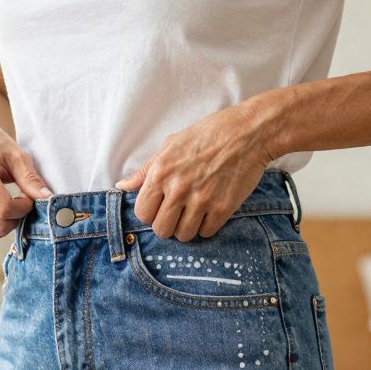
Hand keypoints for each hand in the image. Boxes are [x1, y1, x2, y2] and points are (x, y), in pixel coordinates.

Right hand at [0, 116, 51, 239]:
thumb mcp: (17, 157)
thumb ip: (31, 179)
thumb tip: (48, 199)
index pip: (5, 209)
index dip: (24, 208)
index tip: (29, 197)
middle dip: (17, 218)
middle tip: (22, 202)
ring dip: (7, 223)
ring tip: (11, 203)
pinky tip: (0, 206)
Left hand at [117, 102, 275, 241]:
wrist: (248, 133)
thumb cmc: (207, 135)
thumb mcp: (170, 145)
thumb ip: (145, 170)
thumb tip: (122, 186)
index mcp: (161, 173)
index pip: (142, 213)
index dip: (150, 212)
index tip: (160, 206)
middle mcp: (178, 189)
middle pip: (161, 230)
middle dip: (167, 224)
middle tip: (177, 213)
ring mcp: (201, 200)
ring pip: (183, 235)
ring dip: (187, 228)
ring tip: (194, 213)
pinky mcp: (223, 208)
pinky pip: (207, 233)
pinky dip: (207, 226)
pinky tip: (210, 211)